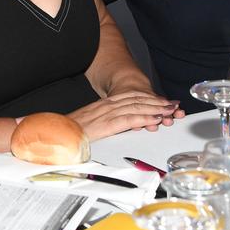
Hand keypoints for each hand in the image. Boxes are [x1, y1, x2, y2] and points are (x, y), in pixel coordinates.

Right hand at [68, 91, 182, 139]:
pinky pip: (129, 119)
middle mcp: (107, 105)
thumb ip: (104, 121)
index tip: (162, 101)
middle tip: (172, 104)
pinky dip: (144, 118)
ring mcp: (107, 113)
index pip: (131, 97)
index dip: (149, 98)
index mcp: (104, 104)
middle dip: (157, 102)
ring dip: (155, 108)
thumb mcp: (90, 123)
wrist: (58, 132)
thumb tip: (114, 124)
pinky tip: (155, 120)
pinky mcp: (107, 124)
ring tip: (169, 110)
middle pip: (137, 100)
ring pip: (136, 107)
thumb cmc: (71, 130)